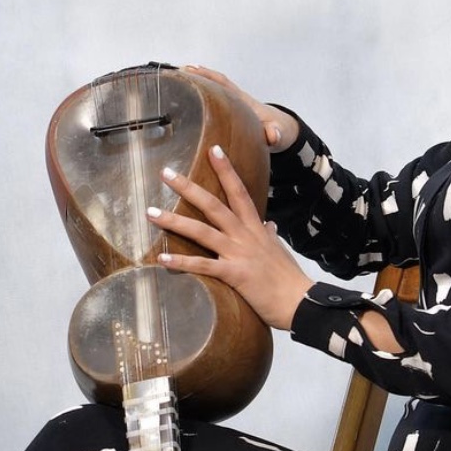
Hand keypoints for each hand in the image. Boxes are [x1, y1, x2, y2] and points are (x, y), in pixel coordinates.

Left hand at [151, 146, 313, 330]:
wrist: (300, 301)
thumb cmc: (289, 279)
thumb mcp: (279, 251)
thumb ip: (271, 235)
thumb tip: (270, 224)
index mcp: (256, 228)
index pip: (239, 191)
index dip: (226, 169)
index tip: (213, 149)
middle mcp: (245, 235)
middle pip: (214, 205)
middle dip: (188, 187)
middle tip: (165, 173)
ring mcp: (239, 254)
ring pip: (202, 231)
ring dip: (174, 221)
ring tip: (150, 212)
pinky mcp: (234, 275)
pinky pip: (203, 266)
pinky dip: (181, 263)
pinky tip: (162, 260)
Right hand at [182, 66, 299, 151]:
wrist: (283, 132)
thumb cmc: (278, 131)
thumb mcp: (277, 135)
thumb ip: (274, 135)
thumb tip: (272, 134)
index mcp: (244, 102)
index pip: (223, 84)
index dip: (207, 77)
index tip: (191, 71)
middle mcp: (237, 100)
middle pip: (214, 82)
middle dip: (196, 75)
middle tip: (176, 73)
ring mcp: (233, 105)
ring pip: (213, 89)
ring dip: (197, 83)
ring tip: (176, 81)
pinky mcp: (231, 112)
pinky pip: (213, 100)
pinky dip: (201, 96)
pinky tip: (187, 101)